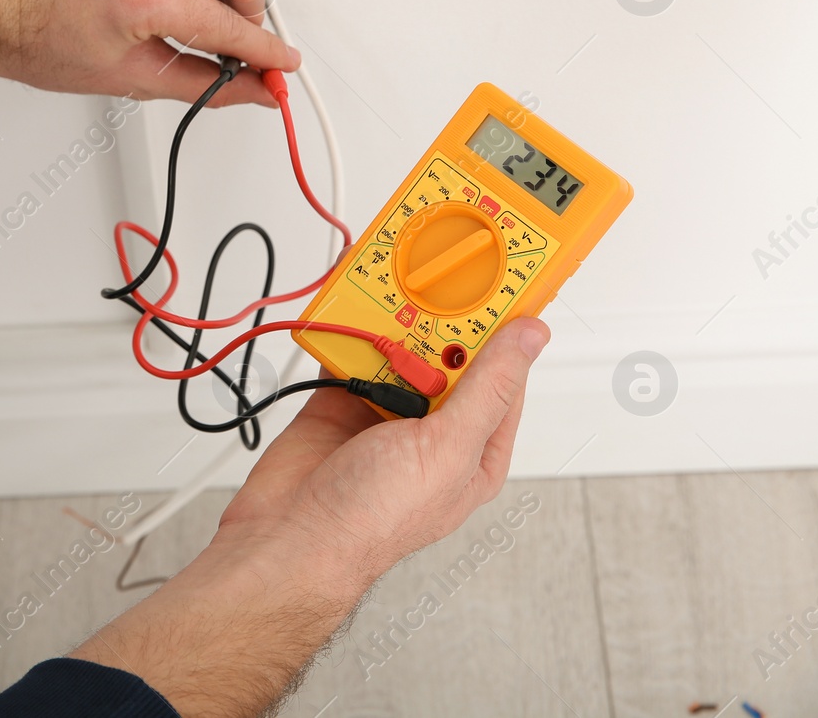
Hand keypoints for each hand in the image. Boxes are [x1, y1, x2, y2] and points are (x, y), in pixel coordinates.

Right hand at [70, 318, 549, 716]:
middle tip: (433, 284)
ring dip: (390, 326)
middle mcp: (433, 430)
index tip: (505, 278)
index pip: (503, 374)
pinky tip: (348, 314)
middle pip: (448, 355)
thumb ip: (488, 386)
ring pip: (398, 348)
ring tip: (386, 298)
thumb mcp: (448, 447)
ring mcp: (385, 414)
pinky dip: (347, 331)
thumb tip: (529, 338)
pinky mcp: (340, 401)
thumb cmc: (370, 521)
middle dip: (438, 321)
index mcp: (475, 447)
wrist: (287, 537)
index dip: (505, 327)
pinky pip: (351, 353)